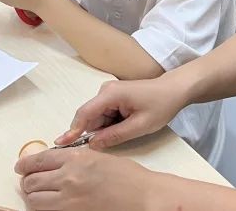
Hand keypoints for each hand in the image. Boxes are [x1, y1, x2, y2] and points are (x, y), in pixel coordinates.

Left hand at [16, 147, 153, 210]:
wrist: (144, 198)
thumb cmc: (129, 178)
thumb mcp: (100, 158)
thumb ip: (75, 160)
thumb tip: (55, 165)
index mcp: (77, 158)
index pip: (39, 160)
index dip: (26, 165)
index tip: (21, 168)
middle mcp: (69, 177)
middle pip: (31, 180)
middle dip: (28, 183)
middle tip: (31, 184)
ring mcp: (69, 199)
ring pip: (34, 200)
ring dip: (34, 198)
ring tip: (40, 197)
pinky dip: (43, 210)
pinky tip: (51, 207)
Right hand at [54, 75, 186, 149]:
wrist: (175, 90)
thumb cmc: (160, 105)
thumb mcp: (139, 126)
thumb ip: (114, 136)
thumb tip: (92, 145)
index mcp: (110, 95)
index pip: (84, 114)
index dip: (72, 130)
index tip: (60, 144)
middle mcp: (105, 91)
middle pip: (90, 117)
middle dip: (95, 133)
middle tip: (110, 143)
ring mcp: (109, 93)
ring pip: (98, 118)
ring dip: (106, 129)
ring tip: (128, 130)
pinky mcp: (114, 97)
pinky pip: (105, 115)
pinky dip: (111, 125)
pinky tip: (126, 126)